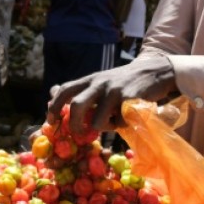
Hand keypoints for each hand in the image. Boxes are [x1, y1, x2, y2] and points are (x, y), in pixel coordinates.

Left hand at [46, 55, 177, 134]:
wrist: (153, 71)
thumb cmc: (123, 81)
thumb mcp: (100, 81)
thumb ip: (81, 90)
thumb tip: (52, 95)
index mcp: (90, 79)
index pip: (65, 90)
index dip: (54, 106)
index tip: (50, 120)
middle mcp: (99, 83)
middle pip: (76, 106)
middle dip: (74, 124)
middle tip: (78, 133)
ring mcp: (114, 91)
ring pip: (98, 122)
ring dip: (104, 127)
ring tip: (113, 120)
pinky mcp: (129, 100)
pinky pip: (119, 123)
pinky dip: (122, 125)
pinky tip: (128, 116)